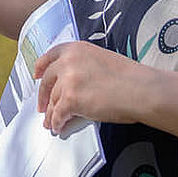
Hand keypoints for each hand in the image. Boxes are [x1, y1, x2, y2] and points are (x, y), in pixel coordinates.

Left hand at [33, 41, 148, 134]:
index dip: (41, 67)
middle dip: (43, 95)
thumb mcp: (101, 60)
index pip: (50, 56)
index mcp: (76, 49)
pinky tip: (58, 127)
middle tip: (42, 105)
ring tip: (51, 122)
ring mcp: (68, 80)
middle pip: (47, 80)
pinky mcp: (70, 99)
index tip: (36, 74)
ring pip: (53, 100)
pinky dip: (57, 123)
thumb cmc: (130, 78)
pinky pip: (58, 114)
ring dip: (51, 114)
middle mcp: (68, 61)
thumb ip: (82, 66)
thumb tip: (72, 83)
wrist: (141, 90)